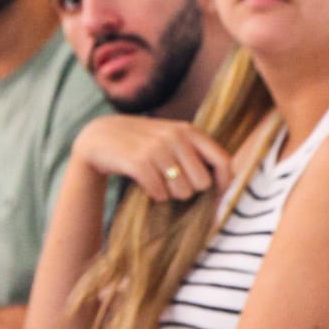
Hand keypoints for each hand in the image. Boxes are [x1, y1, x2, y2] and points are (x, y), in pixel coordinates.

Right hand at [72, 116, 231, 202]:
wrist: (101, 137)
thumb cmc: (144, 143)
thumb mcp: (172, 138)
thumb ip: (197, 152)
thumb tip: (227, 183)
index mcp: (190, 131)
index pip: (224, 161)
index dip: (225, 184)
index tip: (217, 198)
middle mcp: (177, 136)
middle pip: (202, 183)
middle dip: (189, 190)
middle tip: (172, 182)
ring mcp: (158, 148)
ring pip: (182, 191)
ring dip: (170, 193)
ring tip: (157, 179)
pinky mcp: (140, 162)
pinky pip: (160, 194)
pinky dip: (154, 194)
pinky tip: (145, 183)